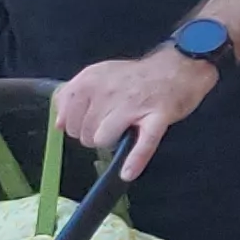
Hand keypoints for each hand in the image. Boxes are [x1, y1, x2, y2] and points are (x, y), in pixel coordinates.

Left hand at [52, 48, 220, 179]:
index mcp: (90, 80)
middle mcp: (108, 92)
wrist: (180, 66)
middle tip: (113, 124)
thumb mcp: (99, 75)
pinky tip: (128, 172)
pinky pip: (143, 143)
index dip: (78, 126)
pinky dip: (135, 160)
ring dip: (112, 141)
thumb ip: (73, 96)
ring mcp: (133, 106)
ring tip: (126, 130)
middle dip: (96, 135)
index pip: (67, 119)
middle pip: (85, 133)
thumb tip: (59, 124)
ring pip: (104, 140)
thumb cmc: (137, 76)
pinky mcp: (157, 117)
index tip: (92, 122)